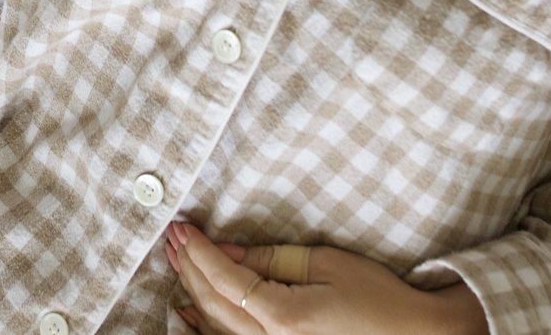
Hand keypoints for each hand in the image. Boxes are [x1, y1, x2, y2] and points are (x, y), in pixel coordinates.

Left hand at [162, 219, 482, 334]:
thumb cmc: (379, 298)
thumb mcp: (325, 264)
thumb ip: (270, 259)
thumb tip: (225, 251)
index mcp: (282, 318)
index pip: (224, 280)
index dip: (198, 251)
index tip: (179, 226)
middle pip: (213, 303)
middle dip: (189, 267)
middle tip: (171, 237)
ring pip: (216, 327)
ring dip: (191, 292)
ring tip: (174, 263)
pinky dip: (205, 326)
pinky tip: (187, 312)